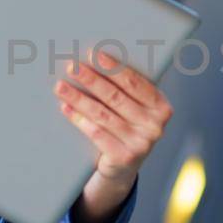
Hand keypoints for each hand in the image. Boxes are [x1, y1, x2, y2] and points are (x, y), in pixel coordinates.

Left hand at [53, 49, 173, 185]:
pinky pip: (96, 133)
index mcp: (161, 107)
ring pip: (103, 114)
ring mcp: (141, 143)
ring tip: (61, 86)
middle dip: (91, 79)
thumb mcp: (136, 109)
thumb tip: (96, 60)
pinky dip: (79, 119)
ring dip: (79, 98)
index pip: (135, 83)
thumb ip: (127, 90)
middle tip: (71, 67)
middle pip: (116, 97)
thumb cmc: (127, 128)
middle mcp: (155, 126)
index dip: (113, 68)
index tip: (93, 55)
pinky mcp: (124, 157)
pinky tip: (65, 108)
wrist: (123, 168)